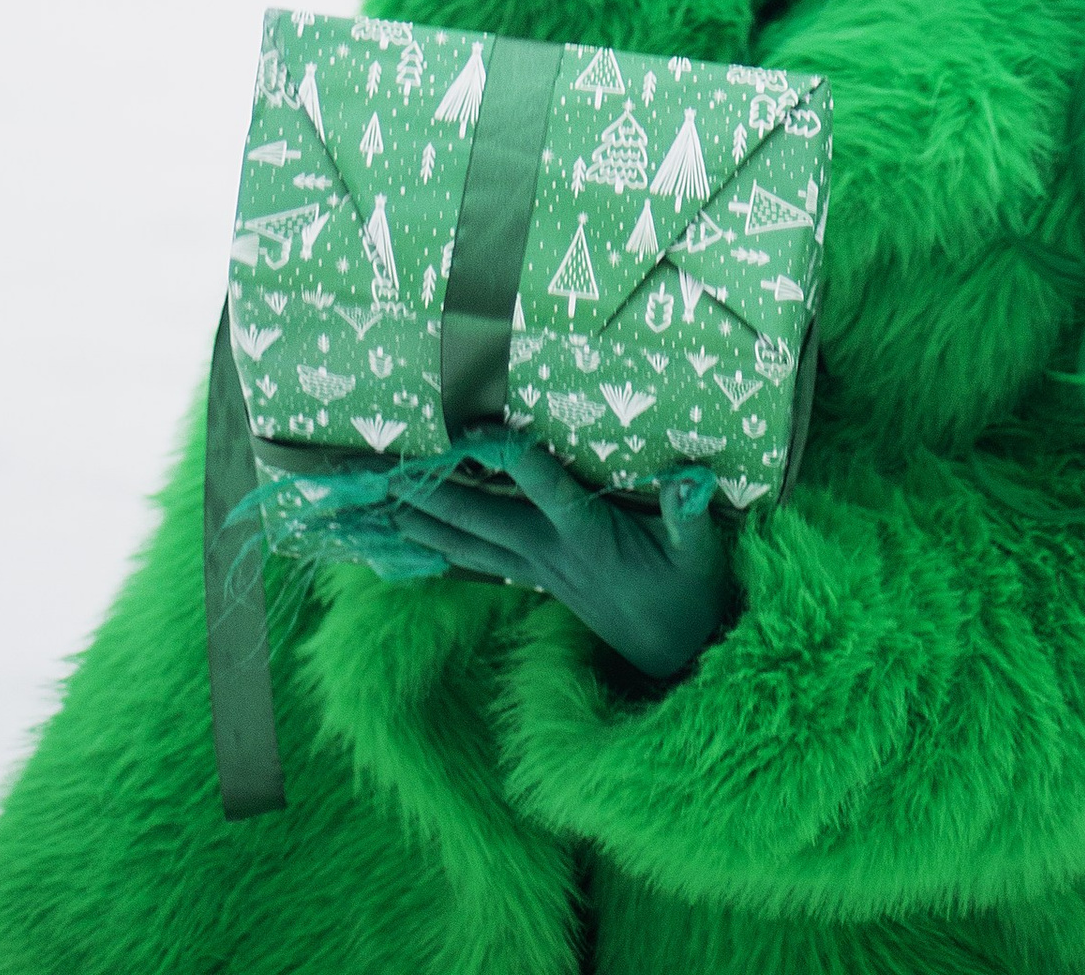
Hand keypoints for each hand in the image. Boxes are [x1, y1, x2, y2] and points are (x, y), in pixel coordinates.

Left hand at [315, 430, 734, 681]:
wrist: (676, 654)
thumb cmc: (689, 593)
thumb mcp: (699, 555)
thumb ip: (690, 515)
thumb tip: (690, 475)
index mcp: (587, 536)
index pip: (541, 488)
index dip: (507, 457)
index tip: (472, 431)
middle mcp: (553, 552)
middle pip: (485, 518)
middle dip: (438, 495)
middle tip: (390, 476)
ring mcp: (542, 569)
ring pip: (475, 544)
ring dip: (430, 524)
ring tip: (385, 507)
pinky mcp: (540, 580)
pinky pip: (485, 562)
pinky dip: (448, 550)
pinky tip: (420, 541)